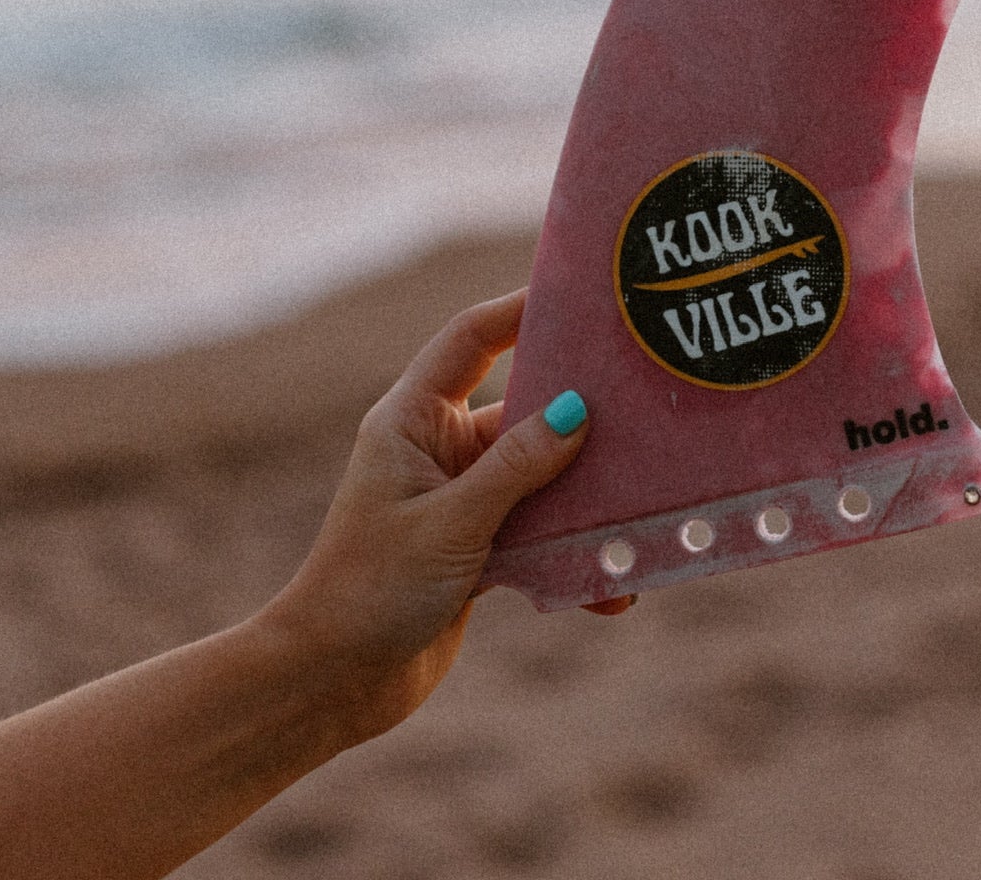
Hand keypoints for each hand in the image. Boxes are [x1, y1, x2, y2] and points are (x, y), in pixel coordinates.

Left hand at [257, 290, 627, 747]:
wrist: (332, 682)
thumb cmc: (371, 590)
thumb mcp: (451, 523)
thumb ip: (516, 466)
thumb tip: (576, 411)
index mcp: (413, 420)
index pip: (473, 338)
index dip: (523, 309)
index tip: (583, 297)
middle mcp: (439, 450)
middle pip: (525, 409)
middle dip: (582, 414)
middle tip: (648, 404)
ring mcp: (462, 501)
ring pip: (543, 478)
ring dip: (588, 498)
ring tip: (644, 510)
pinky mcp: (479, 550)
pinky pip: (542, 535)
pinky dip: (575, 556)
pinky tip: (610, 590)